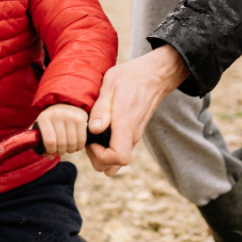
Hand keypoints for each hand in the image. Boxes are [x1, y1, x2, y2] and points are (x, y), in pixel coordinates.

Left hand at [35, 104, 88, 156]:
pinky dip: (79, 147)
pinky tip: (75, 145)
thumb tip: (50, 157)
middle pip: (61, 144)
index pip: (49, 141)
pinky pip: (82, 140)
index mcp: (44, 118)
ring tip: (67, 147)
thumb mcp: (40, 129)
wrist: (63, 105)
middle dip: (61, 151)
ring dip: (70, 150)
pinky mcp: (81, 118)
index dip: (51, 150)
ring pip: (72, 143)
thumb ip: (40, 145)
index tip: (52, 150)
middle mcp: (57, 114)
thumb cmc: (50, 122)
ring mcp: (70, 115)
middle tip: (60, 149)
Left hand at [85, 45, 188, 175]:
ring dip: (102, 155)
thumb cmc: (131, 77)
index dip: (101, 155)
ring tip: (93, 135)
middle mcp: (132, 135)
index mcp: (126, 124)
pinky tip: (101, 131)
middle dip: (97, 158)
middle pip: (115, 165)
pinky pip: (120, 150)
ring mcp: (134, 136)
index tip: (92, 140)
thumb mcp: (110, 85)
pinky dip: (108, 148)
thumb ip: (101, 109)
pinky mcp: (133, 134)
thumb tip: (94, 130)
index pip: (119, 157)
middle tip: (88, 138)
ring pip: (117, 161)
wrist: (153, 75)